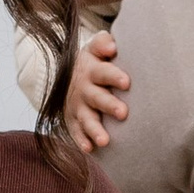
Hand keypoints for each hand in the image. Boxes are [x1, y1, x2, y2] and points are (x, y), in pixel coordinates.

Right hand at [64, 32, 130, 152]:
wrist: (67, 76)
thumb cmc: (94, 62)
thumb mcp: (94, 48)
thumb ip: (103, 43)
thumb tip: (112, 47)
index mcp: (92, 69)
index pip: (103, 72)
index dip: (113, 76)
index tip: (127, 82)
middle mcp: (84, 88)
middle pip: (97, 97)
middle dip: (109, 105)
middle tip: (123, 113)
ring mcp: (78, 106)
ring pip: (87, 119)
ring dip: (95, 130)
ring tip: (105, 141)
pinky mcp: (73, 121)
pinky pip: (76, 132)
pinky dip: (81, 141)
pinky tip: (89, 149)